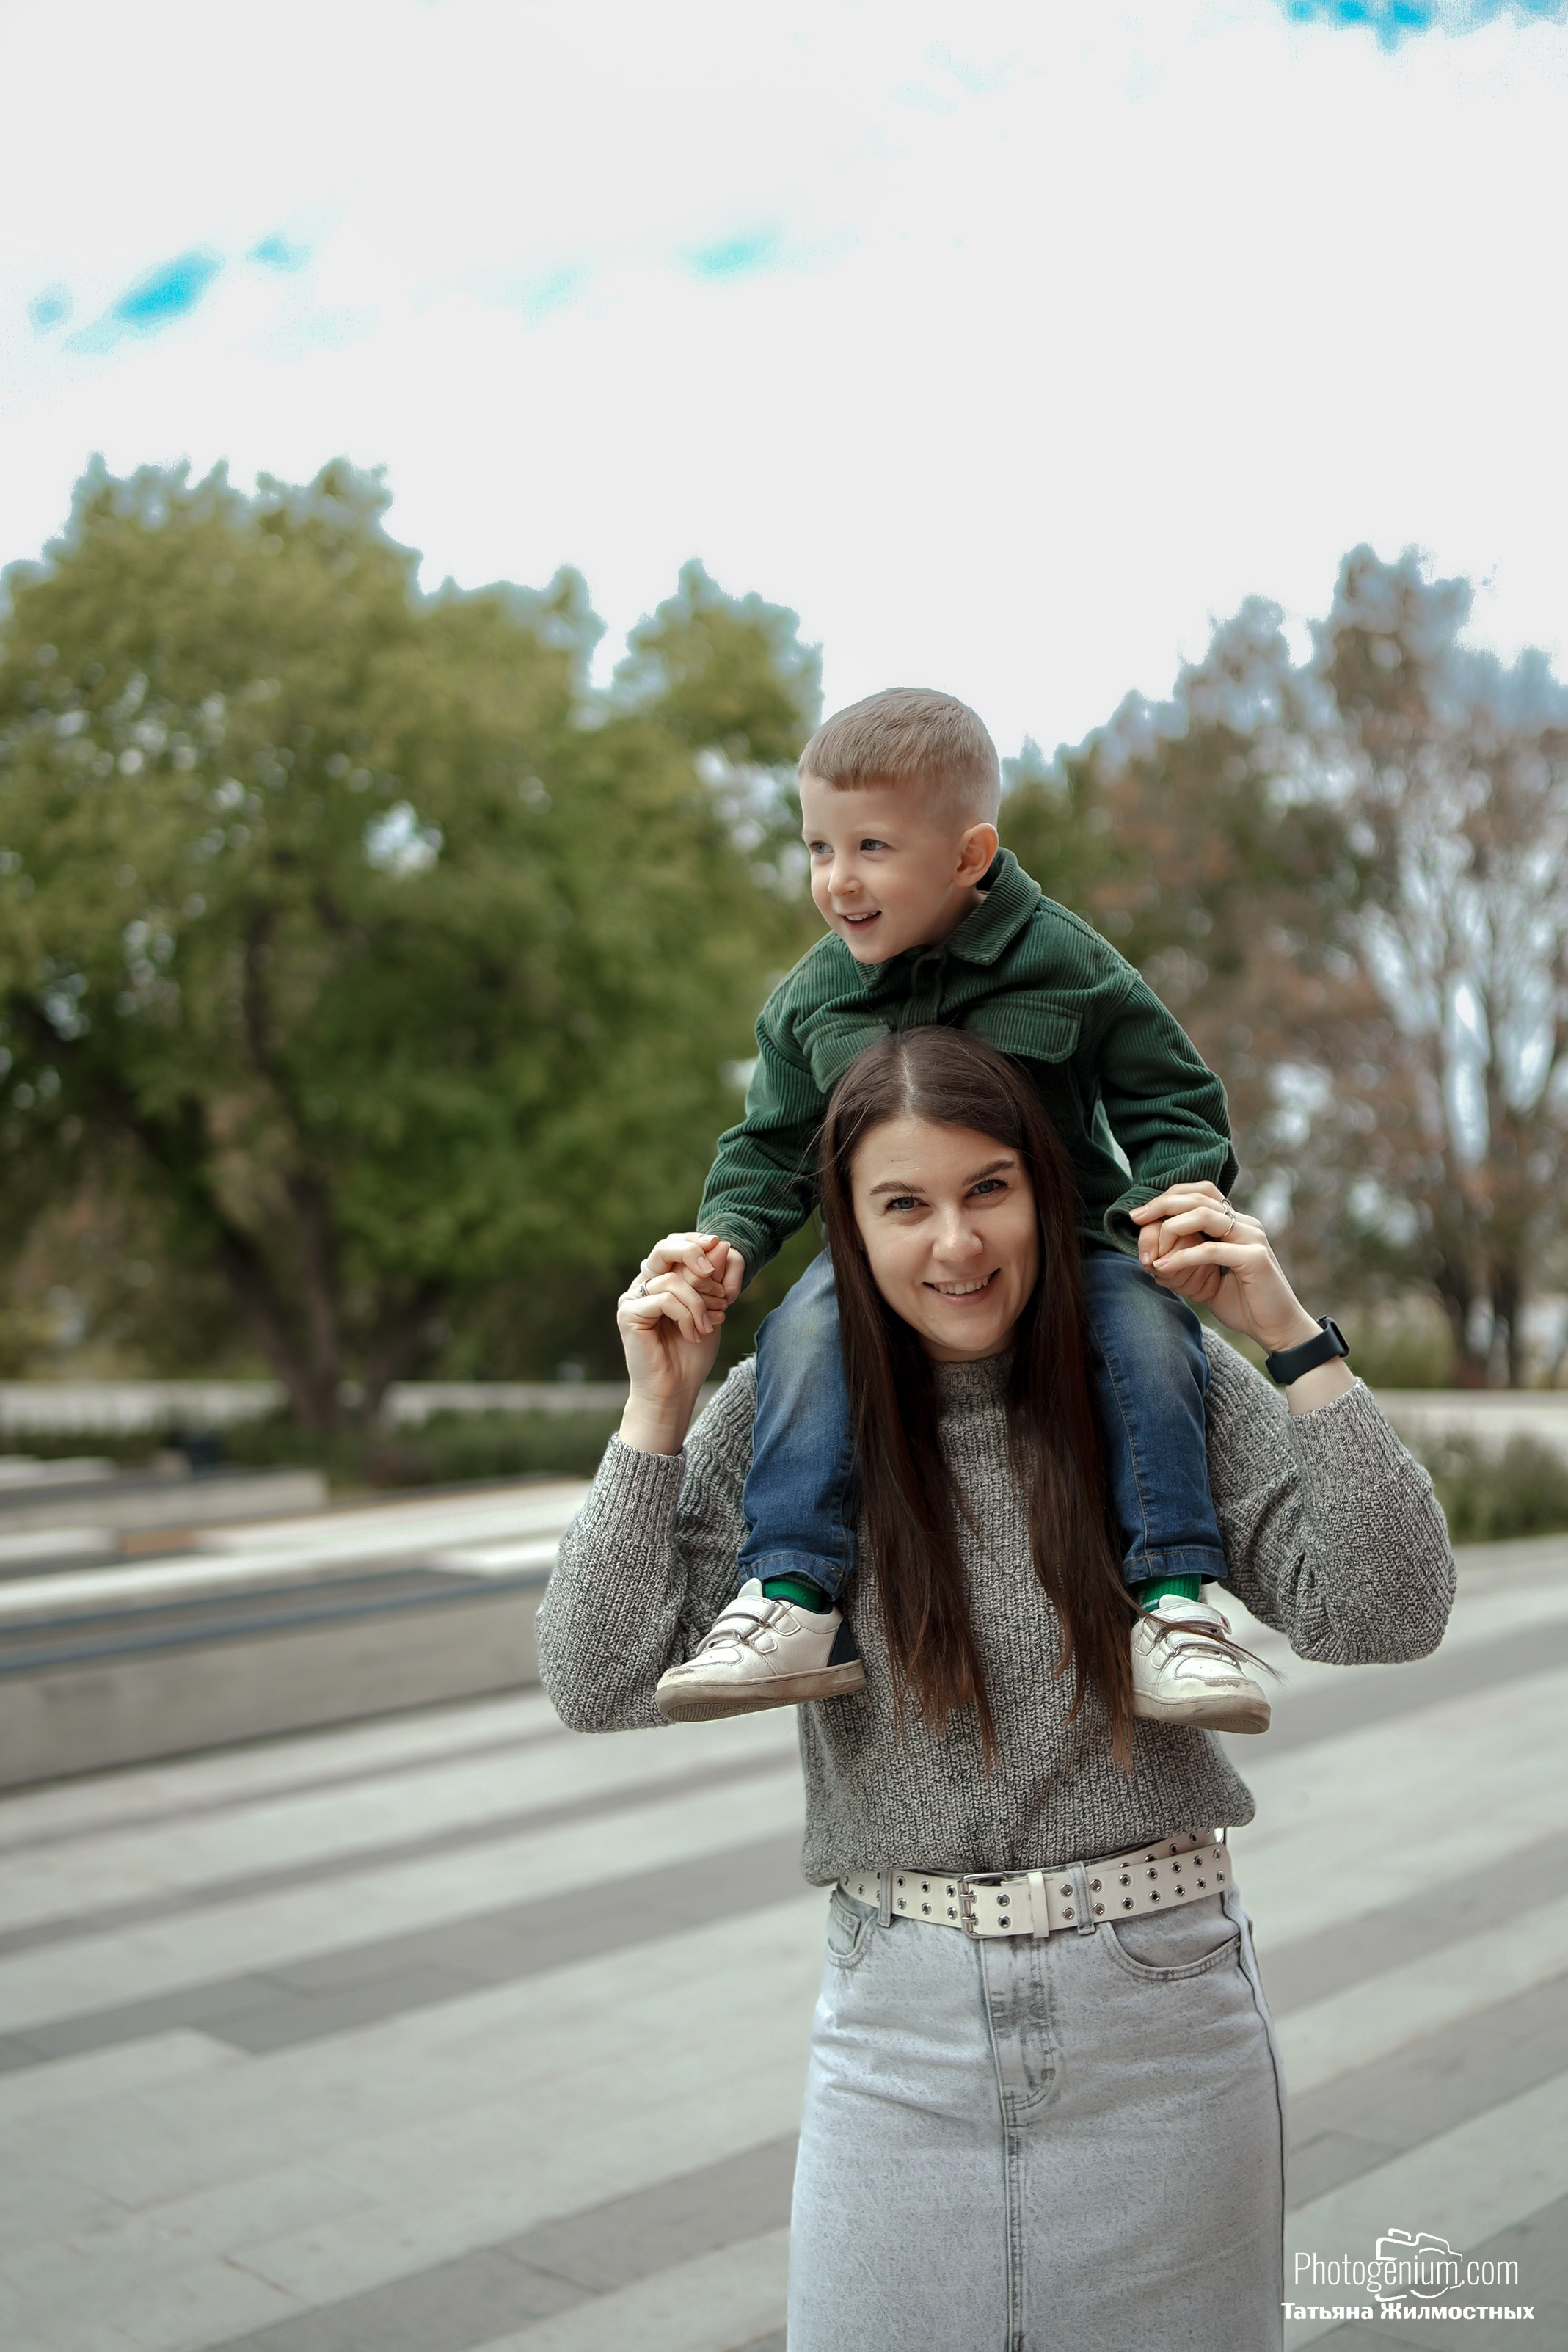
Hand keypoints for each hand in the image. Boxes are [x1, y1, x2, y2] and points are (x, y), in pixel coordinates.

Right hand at [616, 1234, 743, 1454]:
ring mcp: (632, 1299)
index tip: (719, 1245)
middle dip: (694, 1255)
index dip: (695, 1242)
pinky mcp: (629, 1314)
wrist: (675, 1390)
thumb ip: (712, 1278)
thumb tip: (722, 1244)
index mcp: (660, 1281)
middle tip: (715, 1275)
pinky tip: (693, 1334)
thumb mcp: (710, 1309)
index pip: (673, 1246)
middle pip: (664, 1249)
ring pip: (672, 1281)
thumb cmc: (691, 1354)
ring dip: (699, 1302)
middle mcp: (643, 1286)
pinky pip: (664, 1299)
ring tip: (709, 1325)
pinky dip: (687, 1316)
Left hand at [1130, 1183, 1325, 1359]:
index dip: (1168, 1197)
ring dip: (1170, 1229)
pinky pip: (1210, 1250)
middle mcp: (1246, 1224)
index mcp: (1237, 1224)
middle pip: (1199, 1197)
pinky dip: (1181, 1257)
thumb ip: (1189, 1262)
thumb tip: (1154, 1259)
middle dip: (1162, 1205)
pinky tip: (1162, 1267)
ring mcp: (1253, 1238)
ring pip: (1204, 1215)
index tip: (1139, 1215)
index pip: (1201, 1193)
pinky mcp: (1255, 1258)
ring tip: (1150, 1249)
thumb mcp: (1209, 1280)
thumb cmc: (1245, 1306)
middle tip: (1136, 1218)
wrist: (1278, 1331)